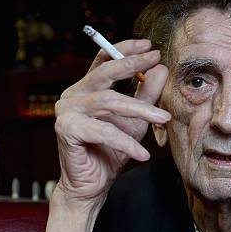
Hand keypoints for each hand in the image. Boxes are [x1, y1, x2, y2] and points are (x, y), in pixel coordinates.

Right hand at [53, 39, 170, 207]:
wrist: (91, 186)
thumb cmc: (110, 153)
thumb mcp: (134, 122)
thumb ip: (145, 96)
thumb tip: (160, 69)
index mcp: (87, 89)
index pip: (104, 59)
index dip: (125, 48)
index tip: (149, 45)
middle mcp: (73, 95)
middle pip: (105, 73)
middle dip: (132, 64)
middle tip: (156, 59)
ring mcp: (67, 111)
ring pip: (108, 101)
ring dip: (140, 109)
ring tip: (164, 118)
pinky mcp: (67, 130)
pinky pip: (103, 131)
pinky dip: (126, 143)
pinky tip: (143, 154)